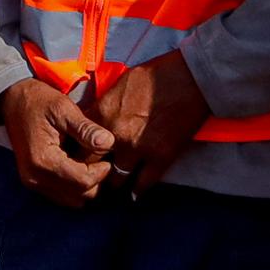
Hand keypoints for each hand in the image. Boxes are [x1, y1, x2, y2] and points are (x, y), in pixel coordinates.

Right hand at [0, 74, 115, 205]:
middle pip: (80, 195)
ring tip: (88, 160)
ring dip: (86, 183)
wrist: (12, 101)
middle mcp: (36, 178)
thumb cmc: (38, 101)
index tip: (106, 153)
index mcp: (43, 160)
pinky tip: (77, 164)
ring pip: (73, 199)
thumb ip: (85, 128)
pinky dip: (75, 185)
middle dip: (96, 178)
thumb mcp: (63, 108)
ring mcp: (33, 182)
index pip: (83, 181)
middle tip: (99, 156)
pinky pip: (63, 195)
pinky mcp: (34, 182)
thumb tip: (108, 143)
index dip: (102, 171)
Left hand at [79, 52, 207, 191]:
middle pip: (92, 164)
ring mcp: (137, 149)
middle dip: (92, 170)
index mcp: (102, 113)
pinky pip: (143, 184)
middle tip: (94, 175)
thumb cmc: (157, 74)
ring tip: (113, 185)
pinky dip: (137, 190)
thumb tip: (94, 119)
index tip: (81, 156)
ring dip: (114, 182)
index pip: (78, 141)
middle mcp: (114, 135)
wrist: (191, 78)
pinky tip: (133, 194)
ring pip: (116, 179)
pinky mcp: (160, 158)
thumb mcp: (120, 84)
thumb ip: (105, 106)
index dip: (79, 151)